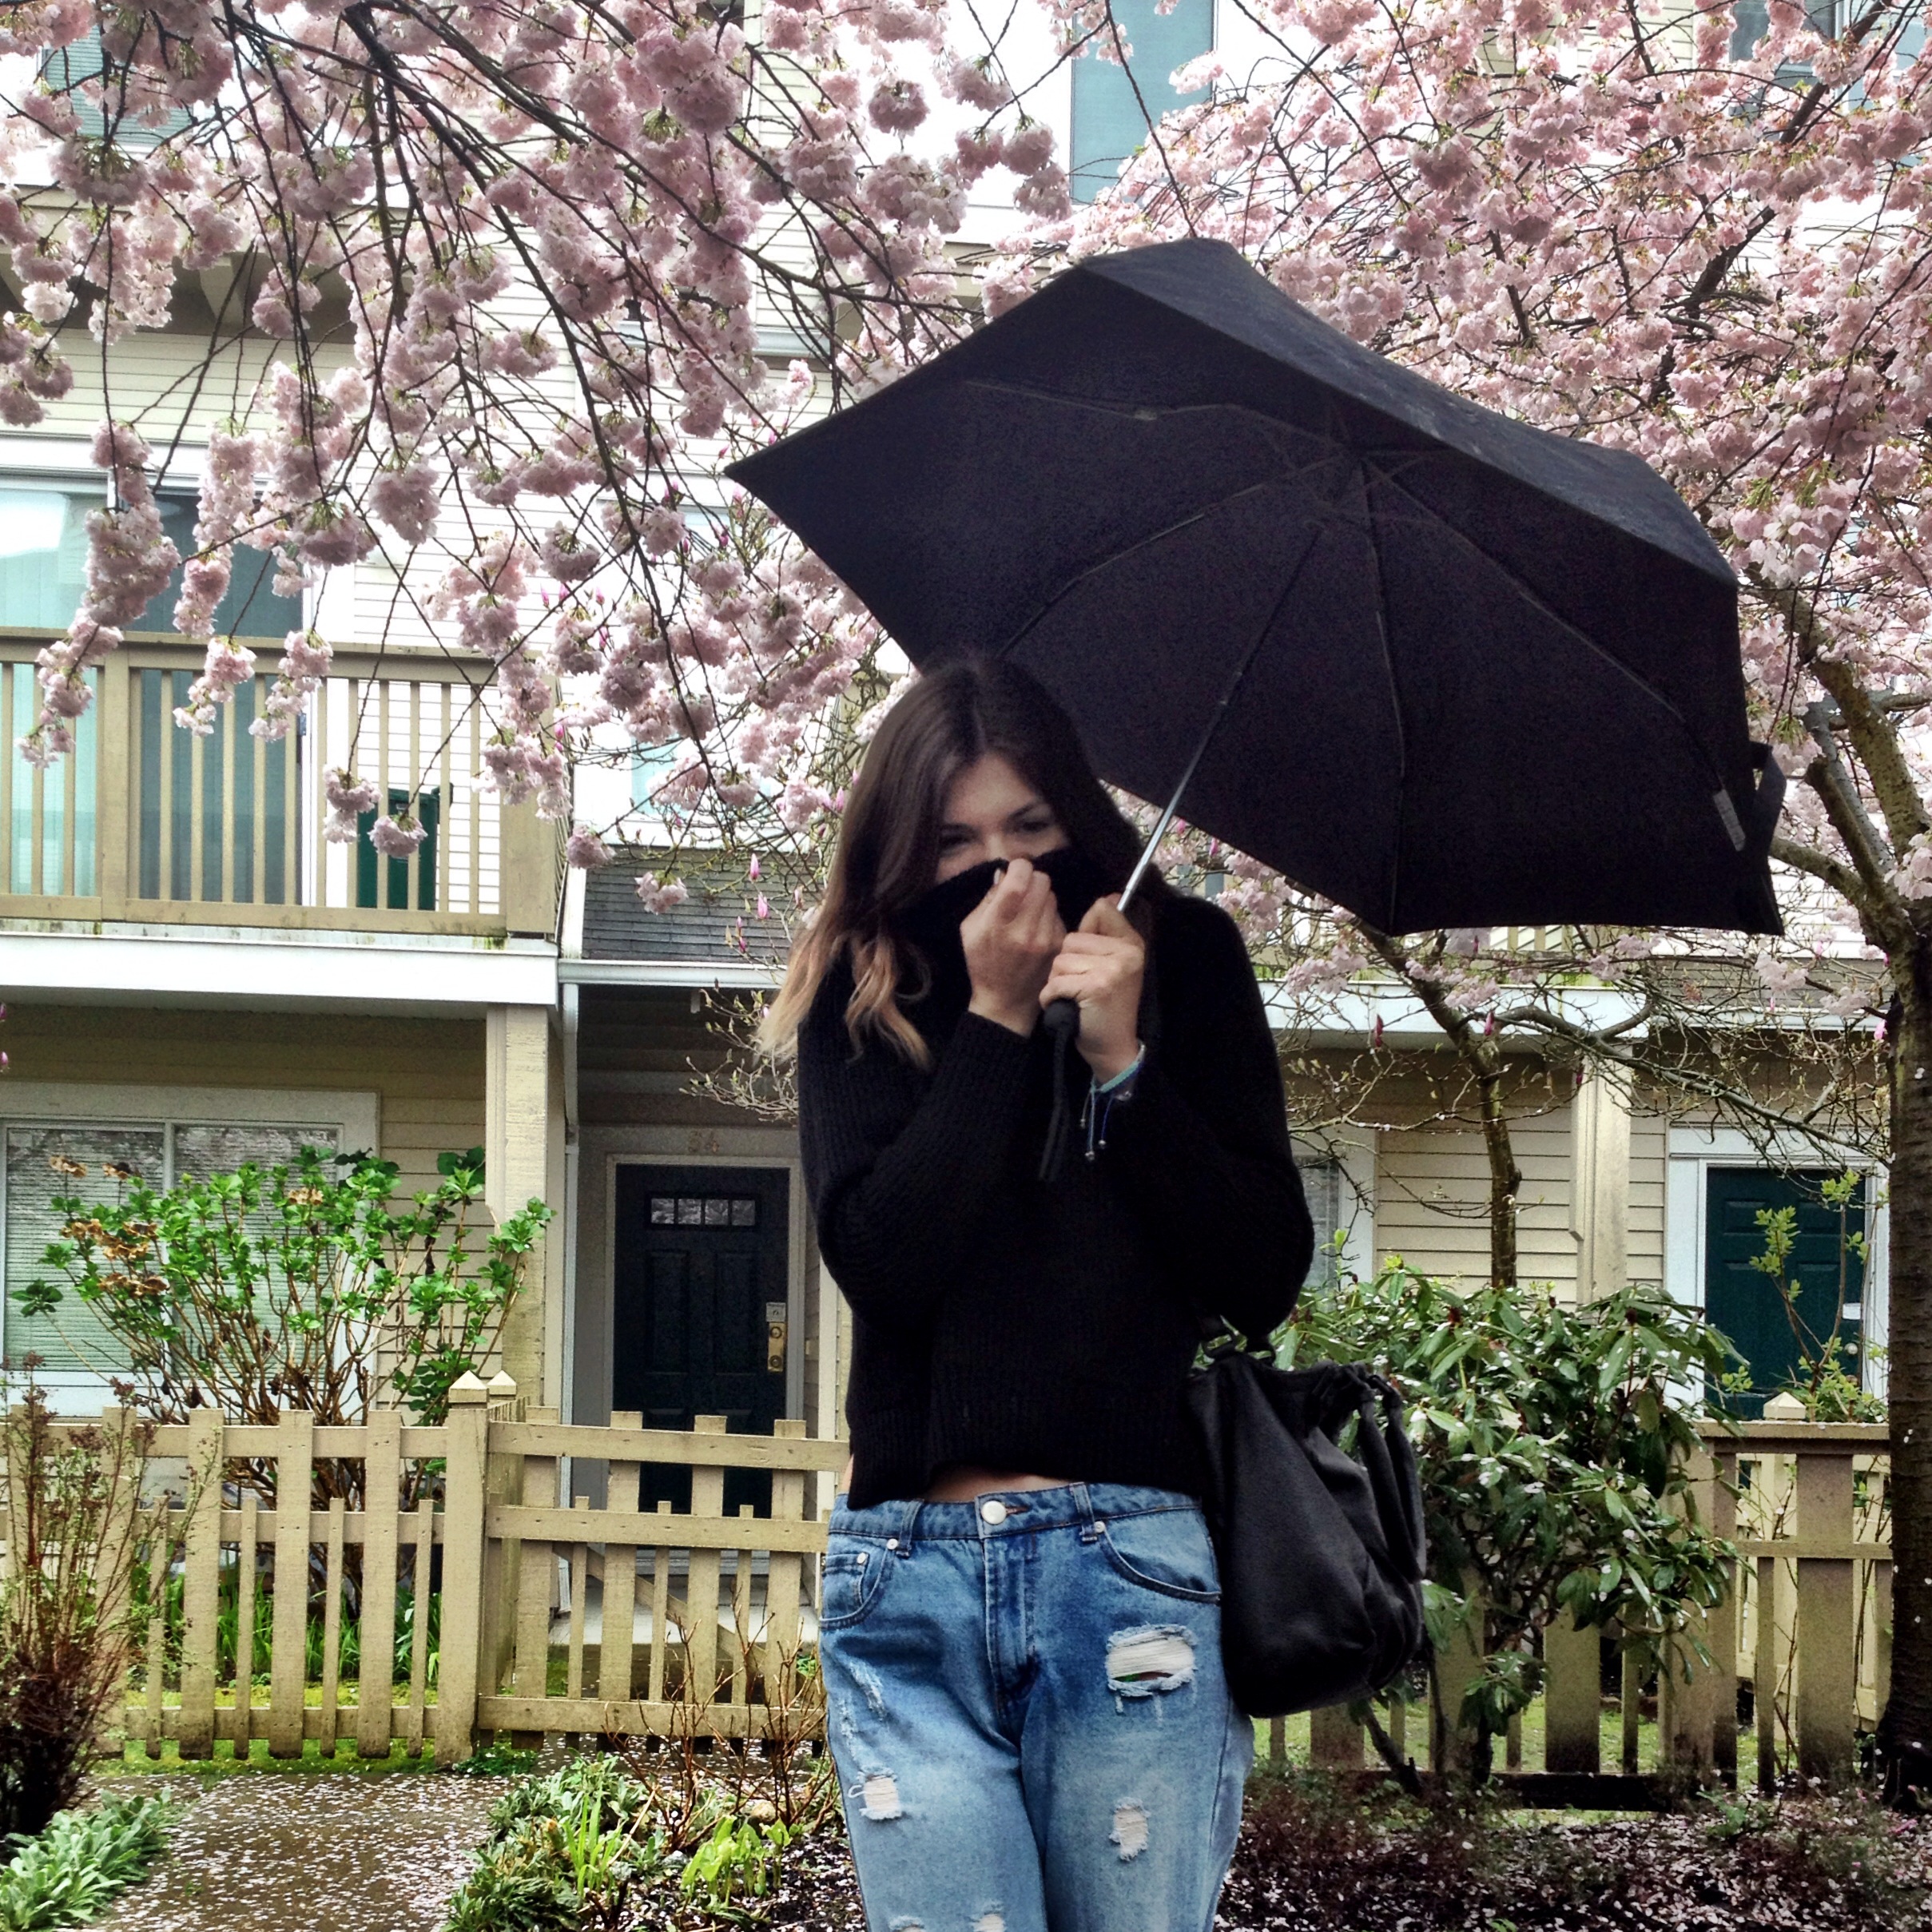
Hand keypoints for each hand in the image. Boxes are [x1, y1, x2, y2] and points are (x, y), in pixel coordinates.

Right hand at [961, 858, 1065, 1035]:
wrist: (1005, 1002)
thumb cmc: (983, 962)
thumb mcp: (970, 929)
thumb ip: (987, 898)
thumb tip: (1005, 873)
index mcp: (997, 923)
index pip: (1019, 878)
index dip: (1019, 866)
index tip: (1015, 871)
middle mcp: (1024, 930)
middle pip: (1041, 881)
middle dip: (1031, 880)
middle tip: (1022, 891)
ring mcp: (1045, 939)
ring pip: (1052, 896)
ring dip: (1041, 897)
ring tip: (1028, 912)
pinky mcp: (1058, 945)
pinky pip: (1058, 914)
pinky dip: (1048, 915)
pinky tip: (1037, 929)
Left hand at [1041, 895, 1144, 1081]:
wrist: (1113, 1049)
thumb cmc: (1105, 1008)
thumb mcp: (1113, 966)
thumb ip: (1104, 935)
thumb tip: (1106, 898)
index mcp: (1132, 943)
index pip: (1102, 910)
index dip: (1085, 931)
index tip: (1090, 958)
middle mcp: (1127, 952)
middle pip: (1072, 938)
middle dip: (1067, 964)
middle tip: (1083, 986)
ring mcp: (1113, 969)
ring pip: (1061, 960)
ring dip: (1059, 982)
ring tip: (1076, 997)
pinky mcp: (1096, 986)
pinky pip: (1056, 982)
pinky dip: (1052, 998)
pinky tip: (1067, 1008)